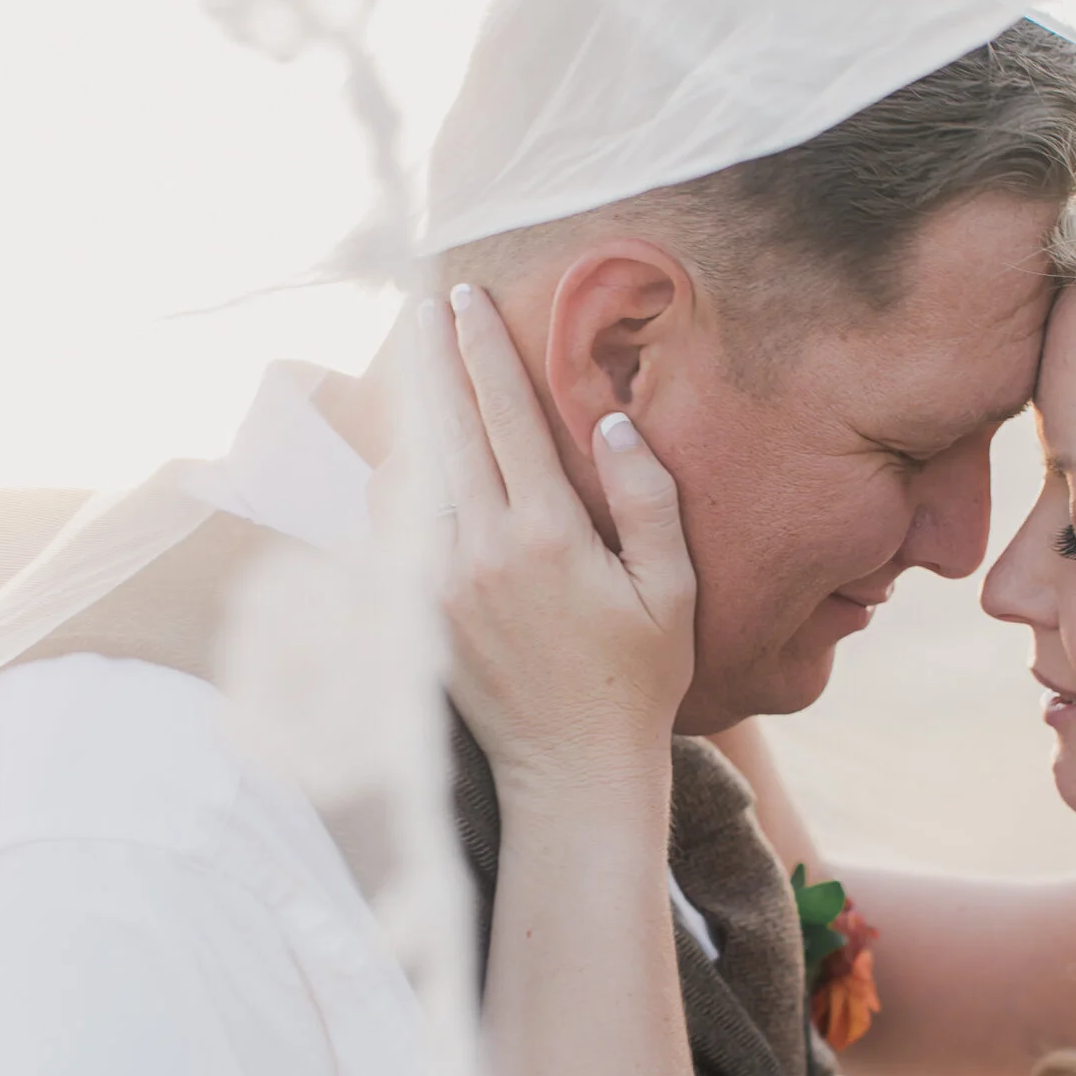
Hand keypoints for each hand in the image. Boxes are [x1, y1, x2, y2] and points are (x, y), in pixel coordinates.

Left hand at [432, 284, 696, 804]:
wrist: (572, 772)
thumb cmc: (637, 682)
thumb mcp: (670, 591)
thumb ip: (648, 499)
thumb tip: (612, 424)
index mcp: (547, 535)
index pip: (507, 418)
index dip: (485, 352)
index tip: (467, 303)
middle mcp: (482, 553)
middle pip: (448, 432)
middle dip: (436, 364)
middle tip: (423, 309)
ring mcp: (441, 587)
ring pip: (418, 479)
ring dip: (419, 422)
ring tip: (417, 372)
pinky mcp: (421, 619)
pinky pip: (404, 533)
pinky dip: (404, 487)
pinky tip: (409, 461)